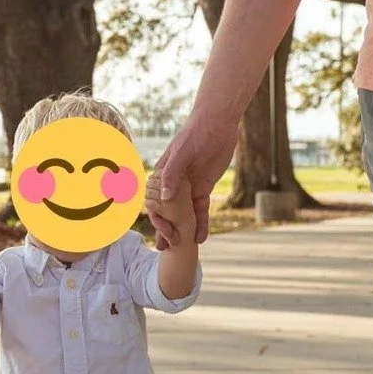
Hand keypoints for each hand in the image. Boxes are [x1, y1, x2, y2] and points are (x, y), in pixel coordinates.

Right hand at [145, 115, 236, 247]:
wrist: (217, 124)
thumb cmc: (195, 133)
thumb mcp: (182, 153)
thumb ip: (172, 174)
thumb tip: (165, 198)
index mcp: (163, 175)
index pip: (155, 201)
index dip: (156, 219)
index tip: (161, 232)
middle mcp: (174, 184)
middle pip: (168, 211)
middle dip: (166, 230)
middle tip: (165, 248)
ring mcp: (188, 187)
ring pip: (184, 214)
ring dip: (183, 231)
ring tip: (182, 249)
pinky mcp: (203, 188)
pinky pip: (201, 209)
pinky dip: (201, 223)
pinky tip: (201, 238)